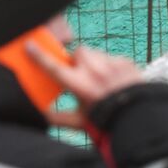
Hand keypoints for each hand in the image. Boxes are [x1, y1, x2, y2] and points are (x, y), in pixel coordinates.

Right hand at [26, 42, 142, 123]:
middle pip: (78, 52)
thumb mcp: (80, 122)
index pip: (53, 66)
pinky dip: (110, 67)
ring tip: (100, 79)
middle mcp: (93, 70)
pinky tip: (114, 81)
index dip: (39, 55)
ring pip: (95, 53)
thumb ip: (58, 118)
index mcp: (78, 84)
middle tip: (81, 74)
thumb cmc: (106, 121)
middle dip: (77, 59)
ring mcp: (110, 63)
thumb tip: (42, 116)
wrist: (138, 118)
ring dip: (94, 62)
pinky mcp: (124, 62)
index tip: (29, 45)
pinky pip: (112, 58)